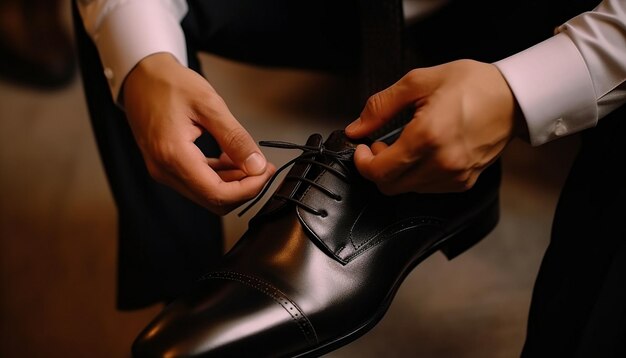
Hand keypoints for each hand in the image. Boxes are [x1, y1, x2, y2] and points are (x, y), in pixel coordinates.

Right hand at [123, 53, 274, 214]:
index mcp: (173, 155)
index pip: (217, 193)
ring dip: (233, 182)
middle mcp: (165, 170)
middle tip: (262, 167)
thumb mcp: (209, 105)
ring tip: (250, 159)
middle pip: (213, 200)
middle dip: (243, 188)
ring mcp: (164, 170)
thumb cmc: (168, 83)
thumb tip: (256, 165)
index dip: (247, 189)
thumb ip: (234, 138)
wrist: (141, 76)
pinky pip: (199, 182)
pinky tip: (231, 158)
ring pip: (207, 194)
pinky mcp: (167, 167)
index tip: (265, 171)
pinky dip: (220, 175)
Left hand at [346, 59, 523, 194]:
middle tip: (383, 144)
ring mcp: (455, 176)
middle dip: (377, 168)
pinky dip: (416, 175)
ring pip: (407, 190)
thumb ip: (380, 107)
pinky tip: (424, 153)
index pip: (379, 171)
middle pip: (389, 186)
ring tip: (406, 145)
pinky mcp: (464, 182)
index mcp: (428, 136)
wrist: (513, 98)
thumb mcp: (418, 82)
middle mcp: (442, 163)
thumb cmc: (471, 84)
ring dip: (397, 172)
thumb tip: (356, 129)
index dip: (363, 162)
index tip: (363, 147)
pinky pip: (427, 189)